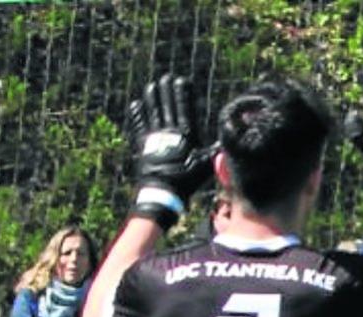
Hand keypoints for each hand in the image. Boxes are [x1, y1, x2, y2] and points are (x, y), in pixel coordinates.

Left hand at [126, 74, 213, 229]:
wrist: (162, 192)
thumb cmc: (186, 180)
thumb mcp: (204, 166)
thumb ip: (213, 151)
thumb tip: (227, 143)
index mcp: (185, 135)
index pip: (184, 109)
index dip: (183, 95)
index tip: (182, 81)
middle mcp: (168, 132)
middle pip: (167, 107)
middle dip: (167, 91)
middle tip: (165, 77)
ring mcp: (153, 137)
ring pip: (152, 112)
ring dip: (151, 99)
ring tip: (151, 86)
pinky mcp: (142, 145)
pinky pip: (139, 125)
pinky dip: (137, 115)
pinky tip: (135, 105)